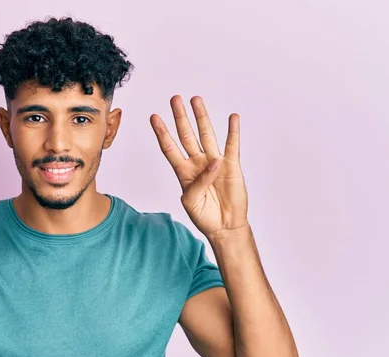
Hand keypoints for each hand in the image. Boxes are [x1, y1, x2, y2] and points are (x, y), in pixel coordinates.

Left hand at [150, 95, 248, 238]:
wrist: (224, 226)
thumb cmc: (204, 215)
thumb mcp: (190, 201)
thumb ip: (198, 181)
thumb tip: (213, 162)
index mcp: (183, 171)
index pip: (170, 147)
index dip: (162, 133)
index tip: (155, 117)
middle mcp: (197, 162)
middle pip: (187, 135)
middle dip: (180, 117)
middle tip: (175, 99)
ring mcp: (214, 162)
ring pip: (206, 134)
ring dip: (202, 117)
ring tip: (196, 100)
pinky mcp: (232, 166)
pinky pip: (232, 145)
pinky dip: (233, 131)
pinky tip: (232, 117)